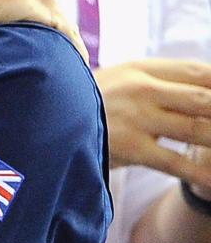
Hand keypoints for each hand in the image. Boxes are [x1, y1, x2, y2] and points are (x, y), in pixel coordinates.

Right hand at [95, 60, 210, 184]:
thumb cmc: (91, 101)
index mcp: (142, 69)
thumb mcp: (120, 78)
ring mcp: (137, 119)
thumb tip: (202, 88)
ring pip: (194, 129)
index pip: (196, 71)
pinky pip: (173, 162)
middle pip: (202, 98)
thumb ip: (158, 80)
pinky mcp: (131, 148)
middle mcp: (142, 90)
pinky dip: (197, 172)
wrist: (47, 122)